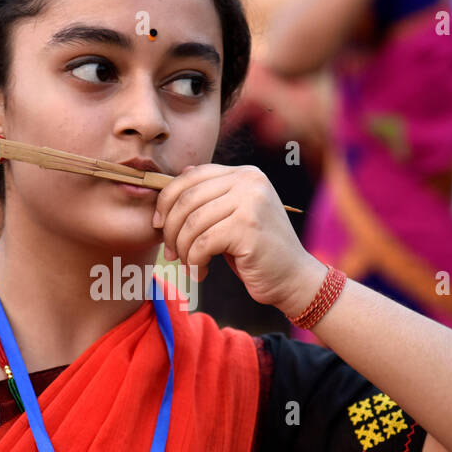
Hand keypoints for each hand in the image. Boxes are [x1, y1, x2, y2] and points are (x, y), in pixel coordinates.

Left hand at [152, 163, 326, 314]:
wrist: (293, 278)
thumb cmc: (256, 250)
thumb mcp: (232, 216)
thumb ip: (211, 196)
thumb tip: (175, 177)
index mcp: (244, 173)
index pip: (191, 176)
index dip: (167, 200)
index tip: (158, 224)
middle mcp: (249, 181)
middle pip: (187, 199)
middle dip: (170, 229)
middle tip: (170, 252)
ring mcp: (251, 202)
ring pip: (192, 223)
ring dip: (182, 249)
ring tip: (188, 264)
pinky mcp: (248, 227)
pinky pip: (202, 243)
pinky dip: (194, 262)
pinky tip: (201, 272)